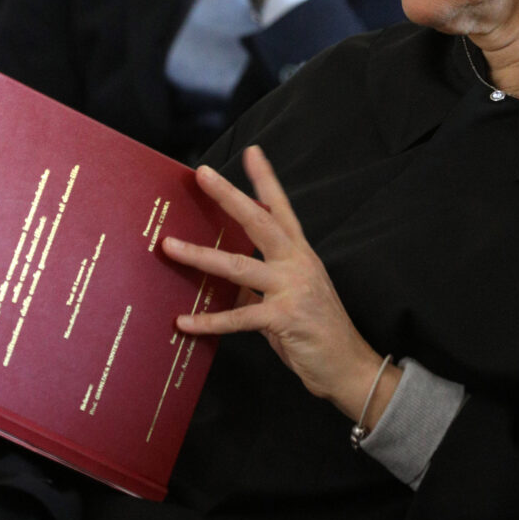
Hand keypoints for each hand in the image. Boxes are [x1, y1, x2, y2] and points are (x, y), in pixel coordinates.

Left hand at [164, 145, 400, 420]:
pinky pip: (239, 316)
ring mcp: (292, 288)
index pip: (281, 209)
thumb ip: (261, 283)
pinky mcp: (285, 317)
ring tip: (169, 246)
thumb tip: (224, 276)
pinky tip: (184, 321)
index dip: (266, 180)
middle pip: (259, 221)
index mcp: (300, 254)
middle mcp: (297, 263)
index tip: (252, 152)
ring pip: (238, 265)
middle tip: (203, 174)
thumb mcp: (291, 297)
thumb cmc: (316, 331)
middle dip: (229, 197)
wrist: (349, 367)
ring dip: (199, 255)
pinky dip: (209, 320)